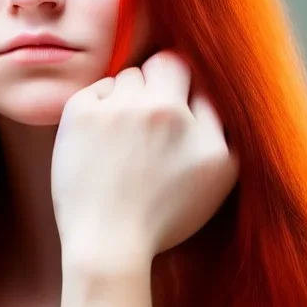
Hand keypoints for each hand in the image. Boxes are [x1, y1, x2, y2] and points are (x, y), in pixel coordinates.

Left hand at [51, 49, 239, 268]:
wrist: (104, 243)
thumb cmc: (158, 220)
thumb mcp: (215, 183)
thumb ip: (223, 134)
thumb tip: (210, 94)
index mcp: (207, 138)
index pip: (204, 86)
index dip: (188, 97)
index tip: (173, 115)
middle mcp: (169, 116)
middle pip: (170, 63)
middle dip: (162, 80)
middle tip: (149, 113)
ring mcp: (123, 110)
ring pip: (131, 75)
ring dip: (129, 97)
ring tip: (121, 136)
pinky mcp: (84, 111)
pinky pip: (99, 87)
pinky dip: (100, 106)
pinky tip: (98, 139)